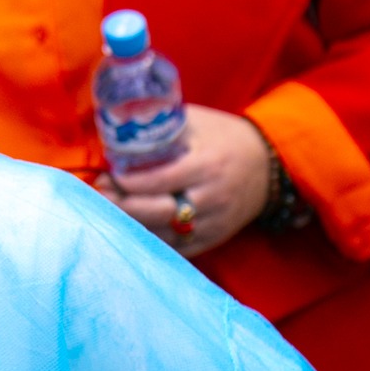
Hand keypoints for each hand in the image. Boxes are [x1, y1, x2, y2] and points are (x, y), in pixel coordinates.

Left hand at [94, 105, 271, 257]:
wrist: (268, 164)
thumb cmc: (225, 137)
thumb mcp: (198, 122)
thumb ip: (164, 126)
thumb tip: (120, 127)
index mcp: (209, 164)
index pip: (163, 179)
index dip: (131, 182)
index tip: (109, 176)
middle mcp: (213, 196)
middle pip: (161, 212)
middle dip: (125, 206)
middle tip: (101, 195)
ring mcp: (215, 222)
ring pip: (166, 234)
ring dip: (133, 224)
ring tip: (110, 210)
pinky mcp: (215, 238)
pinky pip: (178, 248)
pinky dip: (152, 240)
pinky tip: (132, 227)